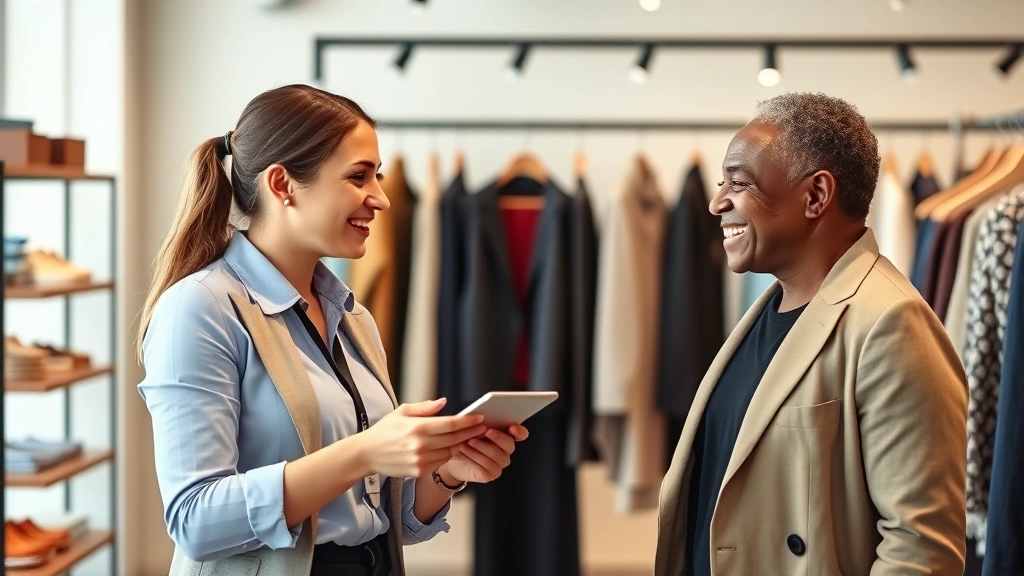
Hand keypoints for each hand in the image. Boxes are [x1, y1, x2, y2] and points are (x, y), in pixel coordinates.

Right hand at [355, 398, 485, 478]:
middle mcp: (420, 445)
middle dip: (471, 432)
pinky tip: (453, 448)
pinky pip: (440, 462)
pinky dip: (448, 455)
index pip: (450, 424)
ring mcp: (420, 460)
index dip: (468, 421)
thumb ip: (425, 407)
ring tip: (472, 437)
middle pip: (454, 439)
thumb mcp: (402, 411)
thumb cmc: (385, 430)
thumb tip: (444, 402)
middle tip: (484, 427)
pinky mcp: (418, 471)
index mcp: (417, 427)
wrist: (367, 453)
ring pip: (450, 452)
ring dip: (462, 444)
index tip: (480, 418)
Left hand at [440, 424, 529, 483]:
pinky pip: (485, 467)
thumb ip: (479, 421)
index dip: (519, 431)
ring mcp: (499, 464)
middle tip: (486, 431)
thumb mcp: (469, 426)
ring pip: (496, 456)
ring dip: (481, 447)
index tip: (512, 427)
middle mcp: (505, 450)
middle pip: (510, 445)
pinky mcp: (490, 474)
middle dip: (498, 437)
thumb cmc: (462, 438)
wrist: (450, 458)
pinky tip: (462, 452)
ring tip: (467, 442)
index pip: (520, 434)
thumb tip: (482, 415)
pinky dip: (473, 458)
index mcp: (505, 435)